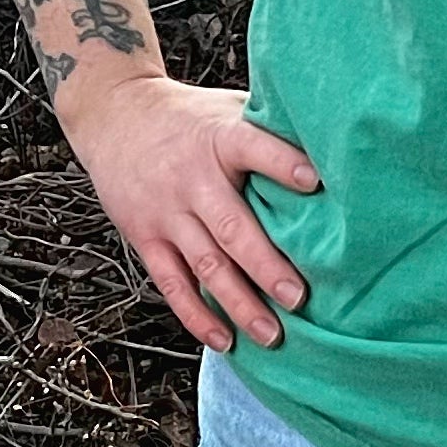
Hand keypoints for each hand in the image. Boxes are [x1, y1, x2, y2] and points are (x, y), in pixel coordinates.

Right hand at [58, 71, 318, 354]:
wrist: (115, 116)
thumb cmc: (190, 117)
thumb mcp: (227, 107)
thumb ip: (269, 127)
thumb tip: (331, 143)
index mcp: (220, 138)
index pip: (254, 148)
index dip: (283, 164)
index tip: (316, 182)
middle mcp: (192, 179)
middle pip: (232, 227)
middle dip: (266, 266)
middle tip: (299, 298)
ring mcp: (167, 212)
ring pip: (205, 265)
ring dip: (239, 303)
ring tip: (272, 334)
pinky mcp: (145, 236)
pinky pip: (172, 283)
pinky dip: (196, 315)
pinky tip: (224, 339)